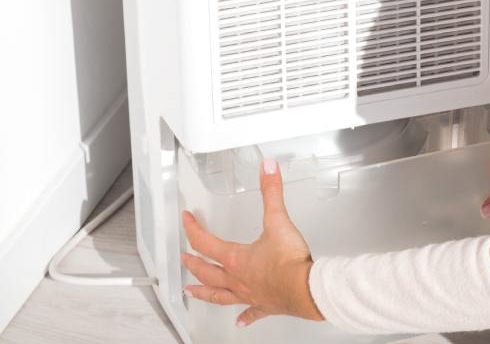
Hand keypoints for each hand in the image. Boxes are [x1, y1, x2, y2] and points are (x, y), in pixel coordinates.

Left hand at [180, 159, 324, 326]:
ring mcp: (249, 294)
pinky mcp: (264, 305)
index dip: (192, 229)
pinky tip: (240, 321)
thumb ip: (272, 192)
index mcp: (236, 258)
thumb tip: (267, 169)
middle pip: (207, 271)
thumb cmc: (290, 262)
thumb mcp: (279, 220)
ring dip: (204, 291)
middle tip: (183, 258)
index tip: (186, 220)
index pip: (205, 242)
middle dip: (193, 263)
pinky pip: (249, 312)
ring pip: (219, 294)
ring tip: (192, 291)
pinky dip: (244, 317)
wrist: (306, 289)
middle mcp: (237, 279)